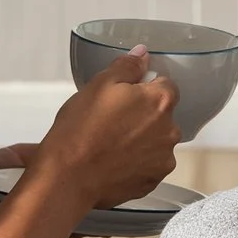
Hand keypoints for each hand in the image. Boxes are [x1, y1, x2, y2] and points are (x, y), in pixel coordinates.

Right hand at [29, 47, 181, 210]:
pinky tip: (113, 162)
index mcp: (160, 101)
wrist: (68, 177)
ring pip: (156, 142)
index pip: (166, 85)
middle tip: (112, 120)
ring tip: (109, 145)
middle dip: (143, 115)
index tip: (125, 96)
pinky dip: (136, 163)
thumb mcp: (98, 86)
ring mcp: (163, 159)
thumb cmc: (80, 129)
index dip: (145, 88)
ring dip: (141, 140)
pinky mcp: (153, 181)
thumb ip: (127, 67)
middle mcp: (170, 131)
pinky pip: (148, 165)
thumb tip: (142, 55)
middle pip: (162, 115)